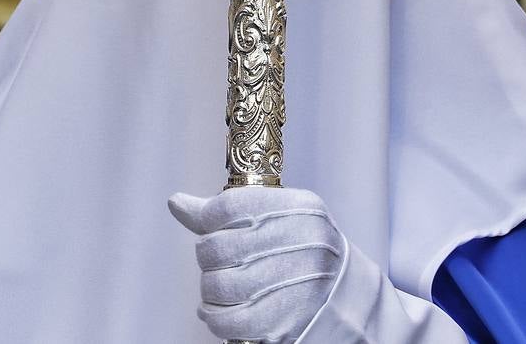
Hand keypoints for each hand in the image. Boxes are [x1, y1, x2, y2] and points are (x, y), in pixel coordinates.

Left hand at [169, 187, 343, 343]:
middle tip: (217, 262)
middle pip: (218, 247)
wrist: (348, 300)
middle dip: (208, 258)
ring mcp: (298, 285)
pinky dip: (216, 318)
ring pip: (218, 285)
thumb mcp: (278, 219)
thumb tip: (176, 202)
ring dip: (210, 289)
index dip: (208, 219)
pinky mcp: (287, 322)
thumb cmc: (302, 253)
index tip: (210, 229)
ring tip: (220, 287)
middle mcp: (305, 243)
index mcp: (301, 208)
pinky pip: (230, 321)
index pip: (231, 205)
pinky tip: (221, 311)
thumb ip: (227, 213)